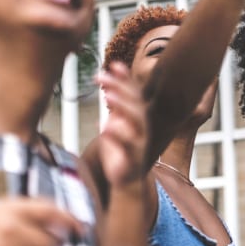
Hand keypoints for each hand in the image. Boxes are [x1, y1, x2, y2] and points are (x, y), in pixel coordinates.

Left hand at [97, 61, 147, 186]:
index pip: (135, 93)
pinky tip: (104, 127)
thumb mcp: (115, 124)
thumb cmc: (119, 151)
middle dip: (120, 87)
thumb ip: (114, 107)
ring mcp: (140, 143)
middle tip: (101, 77)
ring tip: (108, 96)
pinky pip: (128, 146)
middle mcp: (143, 128)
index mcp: (139, 118)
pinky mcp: (134, 159)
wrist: (126, 180)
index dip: (126, 78)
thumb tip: (109, 83)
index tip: (113, 64)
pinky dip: (117, 135)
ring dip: (123, 107)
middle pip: (137, 103)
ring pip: (137, 122)